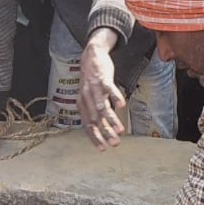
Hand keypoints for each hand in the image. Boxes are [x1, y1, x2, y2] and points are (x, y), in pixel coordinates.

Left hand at [77, 29, 126, 150]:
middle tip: (114, 144)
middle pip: (95, 119)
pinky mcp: (102, 78)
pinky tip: (121, 106)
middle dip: (105, 133)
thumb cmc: (91, 79)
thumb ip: (94, 111)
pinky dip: (115, 97)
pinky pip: (109, 89)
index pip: (87, 125)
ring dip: (111, 120)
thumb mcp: (89, 96)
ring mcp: (94, 88)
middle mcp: (86, 98)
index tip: (103, 149)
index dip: (94, 137)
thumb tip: (102, 128)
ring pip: (102, 107)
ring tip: (120, 131)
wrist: (90, 55)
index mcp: (82, 104)